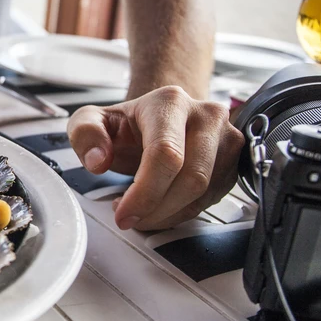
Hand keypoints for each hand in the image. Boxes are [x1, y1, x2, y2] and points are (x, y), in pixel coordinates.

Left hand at [68, 86, 244, 230]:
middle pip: (191, 178)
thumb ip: (85, 134)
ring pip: (205, 193)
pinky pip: (212, 199)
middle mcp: (206, 115)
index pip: (166, 154)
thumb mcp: (91, 121)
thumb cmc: (128, 123)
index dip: (145, 192)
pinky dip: (182, 212)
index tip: (123, 213)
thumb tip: (97, 160)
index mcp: (169, 102)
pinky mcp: (234, 162)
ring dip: (168, 214)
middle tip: (130, 218)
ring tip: (141, 208)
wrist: (160, 118)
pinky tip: (161, 205)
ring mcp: (227, 138)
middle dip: (157, 209)